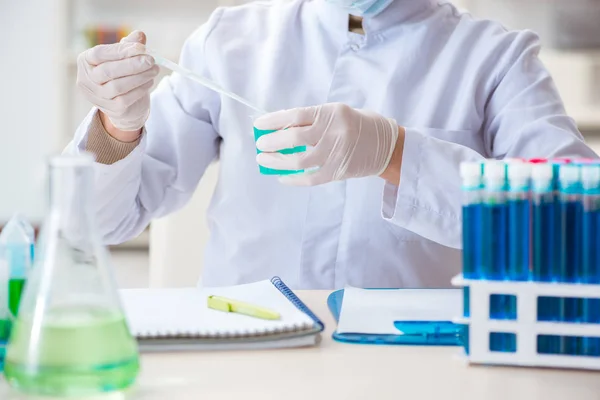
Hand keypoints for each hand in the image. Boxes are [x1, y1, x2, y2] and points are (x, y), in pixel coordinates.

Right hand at [77, 31, 159, 135]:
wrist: (125, 105)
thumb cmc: (121, 75)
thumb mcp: (123, 58)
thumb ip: (129, 46)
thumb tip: (140, 35)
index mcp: (85, 61)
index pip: (100, 53)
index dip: (121, 50)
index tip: (141, 48)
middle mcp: (86, 80)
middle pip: (108, 71)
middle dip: (132, 64)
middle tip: (151, 60)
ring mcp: (97, 97)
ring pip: (118, 86)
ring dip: (140, 76)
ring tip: (154, 70)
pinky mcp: (111, 109)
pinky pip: (126, 98)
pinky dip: (141, 89)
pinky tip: (150, 81)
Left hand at [255, 103, 401, 185]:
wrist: (387, 146)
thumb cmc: (357, 125)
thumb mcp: (337, 113)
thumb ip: (312, 120)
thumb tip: (280, 129)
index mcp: (331, 113)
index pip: (295, 115)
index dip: (273, 121)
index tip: (258, 125)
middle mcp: (334, 132)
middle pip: (294, 138)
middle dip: (272, 142)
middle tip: (260, 145)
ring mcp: (336, 154)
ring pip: (299, 161)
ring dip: (277, 162)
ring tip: (264, 160)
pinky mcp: (339, 171)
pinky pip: (311, 178)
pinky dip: (293, 179)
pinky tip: (281, 176)